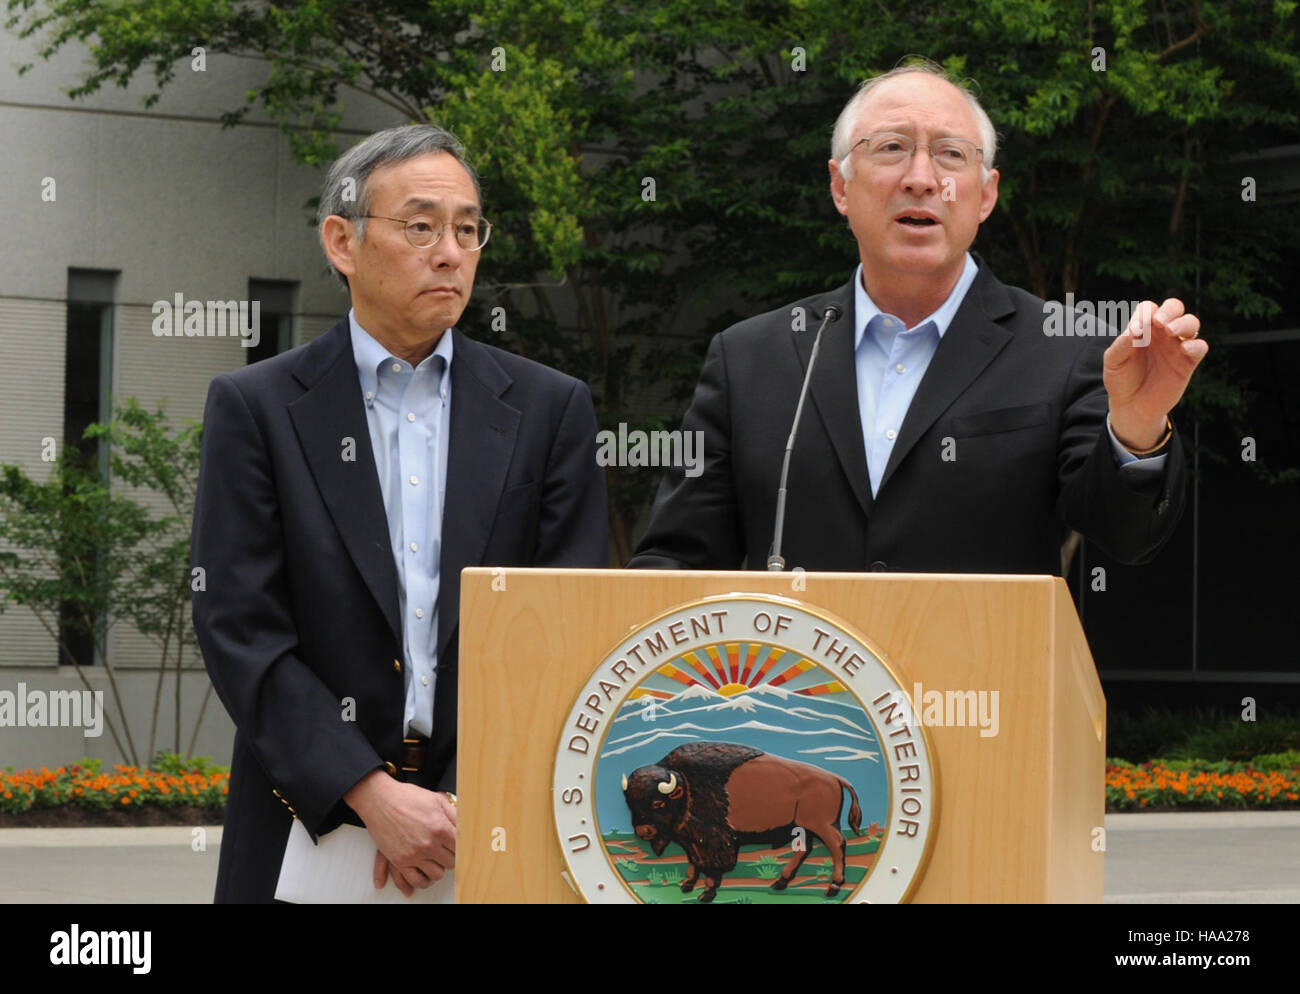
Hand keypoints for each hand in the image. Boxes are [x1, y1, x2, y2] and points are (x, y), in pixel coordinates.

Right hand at [345, 770, 456, 892]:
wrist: (380, 800)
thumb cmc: (407, 798)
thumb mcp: (436, 800)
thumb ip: (454, 815)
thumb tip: (466, 826)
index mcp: (440, 828)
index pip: (461, 848)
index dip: (461, 846)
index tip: (459, 845)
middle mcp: (428, 844)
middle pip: (451, 862)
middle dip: (451, 857)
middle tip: (447, 851)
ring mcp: (414, 855)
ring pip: (437, 874)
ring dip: (439, 868)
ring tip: (437, 861)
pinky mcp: (400, 861)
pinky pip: (417, 880)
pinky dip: (424, 881)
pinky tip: (426, 874)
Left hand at [1103, 297, 1207, 450]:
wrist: (1132, 406)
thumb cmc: (1121, 380)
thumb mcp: (1113, 363)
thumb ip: (1121, 346)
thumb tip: (1132, 331)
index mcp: (1143, 328)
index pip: (1149, 308)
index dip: (1145, 313)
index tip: (1136, 329)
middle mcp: (1162, 333)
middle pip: (1174, 308)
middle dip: (1170, 310)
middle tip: (1160, 322)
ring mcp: (1176, 346)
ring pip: (1191, 323)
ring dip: (1183, 323)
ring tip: (1171, 331)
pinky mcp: (1188, 362)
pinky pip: (1200, 347)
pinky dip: (1196, 345)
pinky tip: (1185, 348)